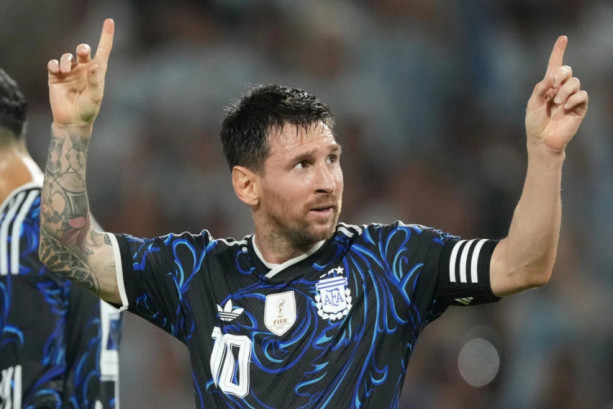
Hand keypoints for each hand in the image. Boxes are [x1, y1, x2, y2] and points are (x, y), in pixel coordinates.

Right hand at [47, 19, 113, 127]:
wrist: (72, 121)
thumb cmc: (88, 109)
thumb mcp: (95, 96)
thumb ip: (95, 81)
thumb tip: (94, 65)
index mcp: (97, 72)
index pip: (103, 50)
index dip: (106, 36)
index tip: (109, 21)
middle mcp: (84, 69)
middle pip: (83, 50)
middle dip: (82, 48)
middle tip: (82, 53)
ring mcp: (70, 72)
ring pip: (67, 56)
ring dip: (66, 60)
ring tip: (65, 70)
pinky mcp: (56, 77)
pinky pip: (53, 64)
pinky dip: (54, 64)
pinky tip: (57, 70)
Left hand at [525, 36, 587, 152]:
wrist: (542, 140)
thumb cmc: (534, 123)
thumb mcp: (532, 103)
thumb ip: (540, 88)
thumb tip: (551, 77)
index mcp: (548, 86)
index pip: (555, 65)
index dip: (558, 51)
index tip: (563, 38)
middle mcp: (561, 89)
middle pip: (567, 70)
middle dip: (561, 74)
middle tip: (552, 85)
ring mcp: (571, 98)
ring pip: (575, 82)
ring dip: (565, 90)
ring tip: (557, 103)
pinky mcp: (579, 107)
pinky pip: (582, 95)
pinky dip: (573, 99)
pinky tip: (565, 107)